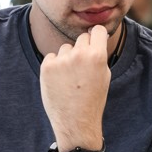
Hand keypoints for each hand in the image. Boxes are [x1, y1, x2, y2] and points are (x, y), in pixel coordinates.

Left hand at [40, 25, 110, 149]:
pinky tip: (60, 82)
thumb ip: (99, 55)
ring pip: (65, 48)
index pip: (97, 30)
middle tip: (82, 69)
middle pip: (81, 38)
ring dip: (67, 58)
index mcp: (97, 56)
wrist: (75, 121)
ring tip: (70, 79)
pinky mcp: (46, 66)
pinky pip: (52, 57)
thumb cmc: (92, 100)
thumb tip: (94, 38)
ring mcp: (61, 60)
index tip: (94, 42)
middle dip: (82, 49)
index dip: (96, 37)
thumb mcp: (104, 76)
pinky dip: (54, 66)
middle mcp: (79, 54)